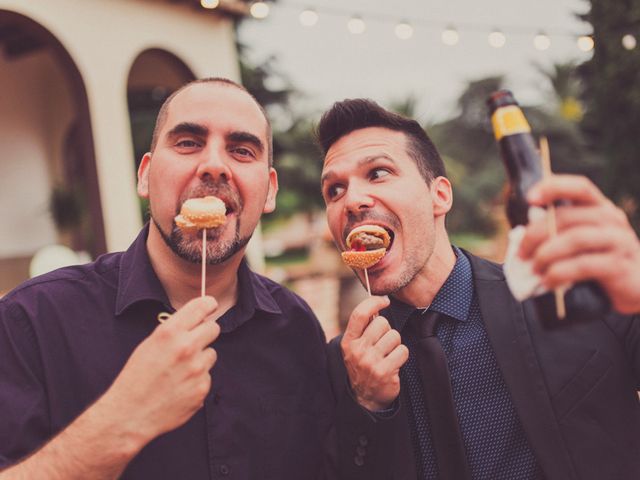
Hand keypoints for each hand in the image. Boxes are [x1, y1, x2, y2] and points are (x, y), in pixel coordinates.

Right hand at [100, 296, 220, 445]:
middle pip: (214, 328)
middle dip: (205, 333)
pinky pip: (207, 376)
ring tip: (179, 371)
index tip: (211, 306)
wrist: (130, 414)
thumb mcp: (149, 344)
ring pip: (211, 354)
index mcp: (169, 333)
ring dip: (200, 359)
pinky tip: (180, 387)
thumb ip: (174, 331)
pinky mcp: (202, 387)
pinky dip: (197, 380)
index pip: (201, 307)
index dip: (208, 305)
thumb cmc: (137, 377)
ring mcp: (196, 369)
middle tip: (194, 342)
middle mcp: (186, 347)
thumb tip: (196, 320)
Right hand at [341, 296, 408, 410]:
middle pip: (381, 323)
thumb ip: (363, 328)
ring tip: (387, 355)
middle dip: (387, 330)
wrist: (365, 398)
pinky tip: (393, 364)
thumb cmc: (363, 366)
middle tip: (383, 343)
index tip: (384, 301)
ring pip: (394, 336)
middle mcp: (357, 351)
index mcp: (348, 342)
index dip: (373, 302)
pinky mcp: (385, 372)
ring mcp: (371, 362)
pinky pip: (403, 351)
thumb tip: (379, 303)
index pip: (360, 314)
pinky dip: (401, 356)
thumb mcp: (355, 347)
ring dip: (395, 344)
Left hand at [519, 174, 639, 313]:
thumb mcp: (581, 241)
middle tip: (520, 253)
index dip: (554, 187)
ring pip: (575, 239)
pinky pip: (583, 265)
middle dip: (536, 234)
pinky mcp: (619, 265)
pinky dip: (559, 273)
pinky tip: (548, 281)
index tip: (530, 198)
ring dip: (546, 254)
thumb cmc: (599, 262)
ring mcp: (618, 241)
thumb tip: (518, 237)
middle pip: (567, 217)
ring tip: (533, 269)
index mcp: (600, 208)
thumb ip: (558, 232)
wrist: (636, 288)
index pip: (580, 187)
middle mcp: (612, 219)